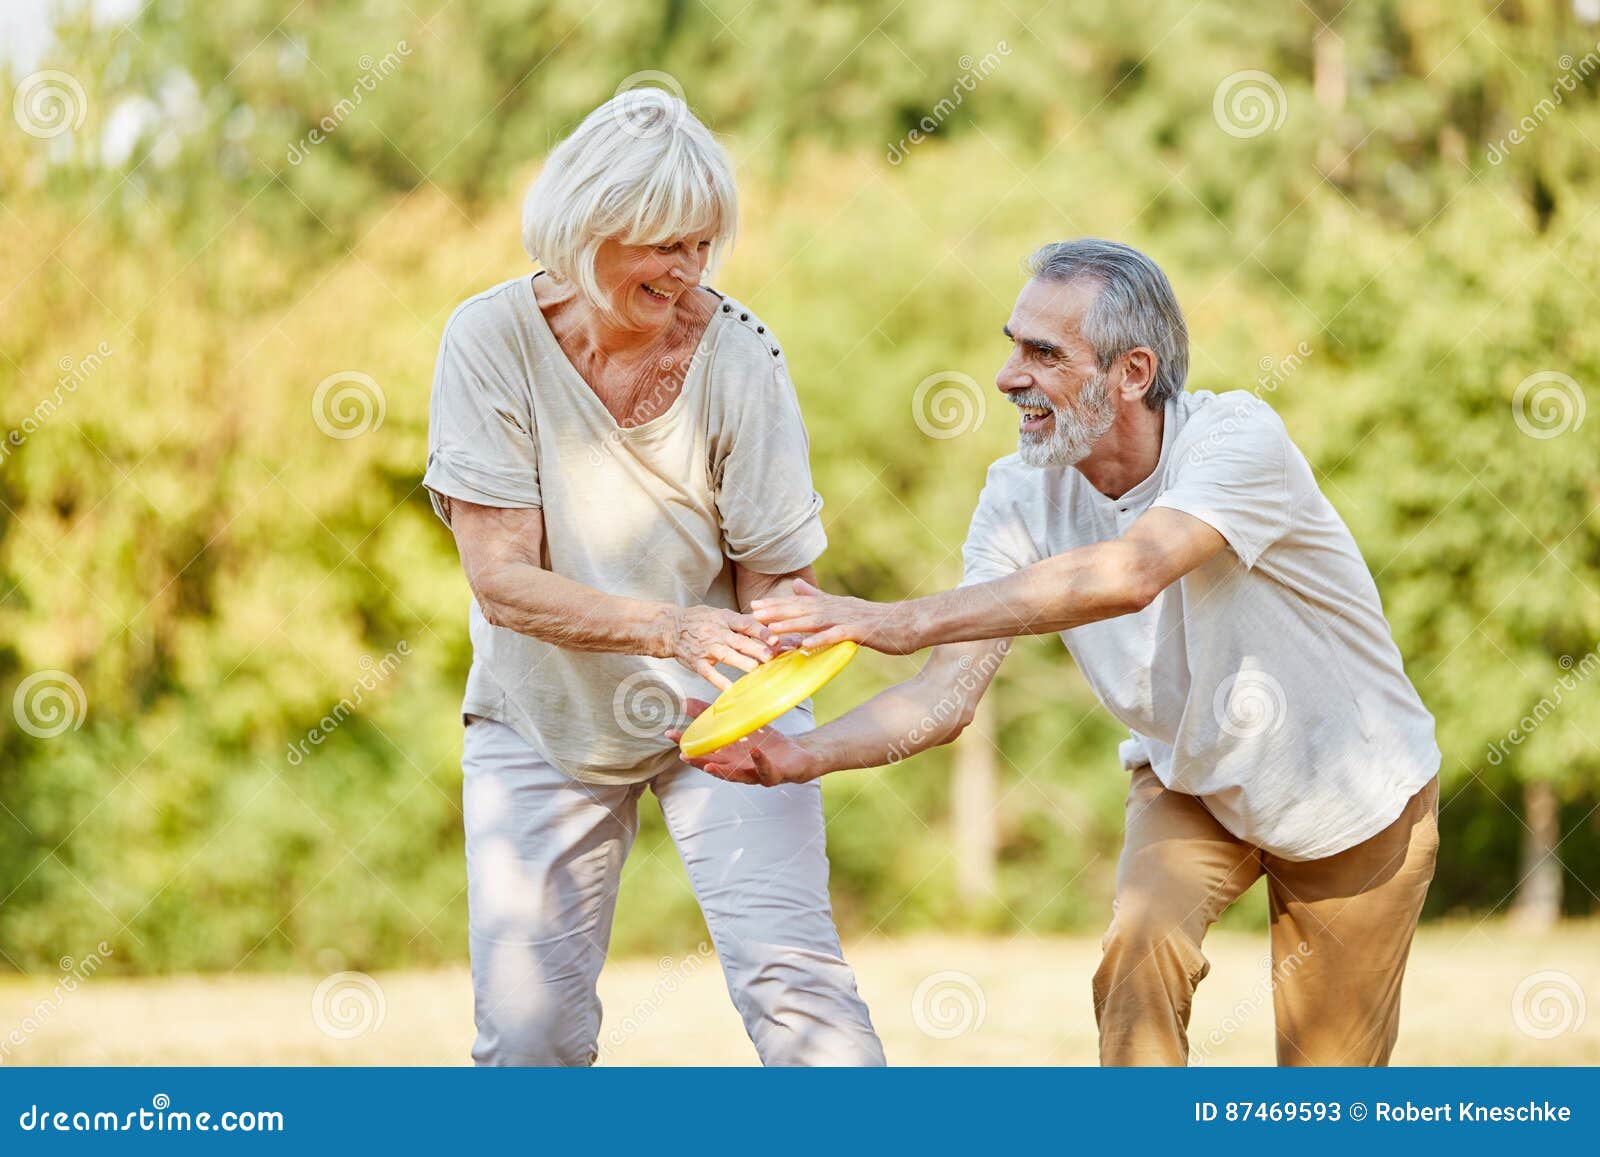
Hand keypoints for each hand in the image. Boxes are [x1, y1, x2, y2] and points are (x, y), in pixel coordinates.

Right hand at [665, 605, 773, 690]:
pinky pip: (709, 673)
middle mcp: (716, 632)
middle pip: (739, 641)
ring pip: (726, 656)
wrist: (670, 628)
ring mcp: (706, 648)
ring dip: (742, 662)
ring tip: (755, 669)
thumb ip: (741, 621)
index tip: (774, 638)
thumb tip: (768, 625)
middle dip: (756, 649)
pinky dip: (719, 681)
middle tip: (771, 656)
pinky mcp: (697, 662)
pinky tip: (730, 690)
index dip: (760, 631)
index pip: (745, 623)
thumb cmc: (700, 621)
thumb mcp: (719, 614)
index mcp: (724, 619)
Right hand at [667, 699, 823, 785]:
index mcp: (729, 755)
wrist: (797, 756)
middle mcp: (739, 767)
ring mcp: (756, 773)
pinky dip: (760, 762)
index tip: (670, 734)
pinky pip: (766, 770)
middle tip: (683, 755)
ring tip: (708, 764)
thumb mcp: (739, 726)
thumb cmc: (765, 744)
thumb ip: (714, 717)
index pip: (705, 749)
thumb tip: (685, 702)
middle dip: (699, 760)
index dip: (687, 743)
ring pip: (737, 775)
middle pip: (715, 765)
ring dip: (722, 771)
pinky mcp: (774, 775)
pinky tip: (754, 751)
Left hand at [750, 578, 918, 653]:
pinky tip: (808, 645)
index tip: (754, 607)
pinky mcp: (862, 631)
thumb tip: (796, 586)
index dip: (777, 605)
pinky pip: (839, 635)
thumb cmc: (878, 619)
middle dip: (778, 611)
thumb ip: (819, 598)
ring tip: (772, 628)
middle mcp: (838, 608)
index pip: (800, 604)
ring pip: (817, 621)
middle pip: (803, 609)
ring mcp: (850, 619)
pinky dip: (823, 639)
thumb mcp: (845, 606)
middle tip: (754, 613)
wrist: (910, 622)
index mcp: (833, 605)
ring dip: (794, 624)